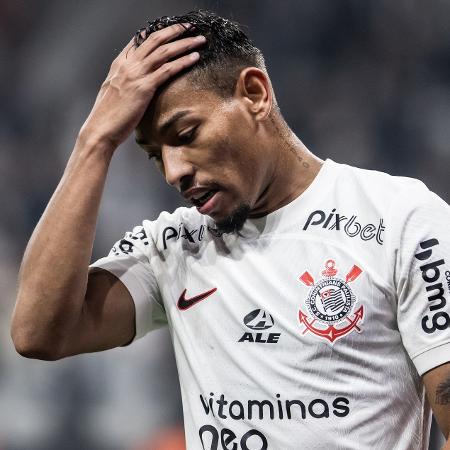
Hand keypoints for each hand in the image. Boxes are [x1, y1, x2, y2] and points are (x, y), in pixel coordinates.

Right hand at [79, 24, 204, 148]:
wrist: (100, 129)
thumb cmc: (108, 116)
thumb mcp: (113, 92)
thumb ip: (124, 81)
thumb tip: (136, 81)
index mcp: (119, 65)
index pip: (139, 41)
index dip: (158, 32)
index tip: (172, 29)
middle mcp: (127, 65)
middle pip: (155, 40)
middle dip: (175, 31)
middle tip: (190, 27)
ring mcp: (135, 75)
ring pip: (164, 51)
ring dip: (184, 43)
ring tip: (200, 40)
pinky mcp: (144, 88)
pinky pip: (167, 70)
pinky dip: (183, 61)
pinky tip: (194, 58)